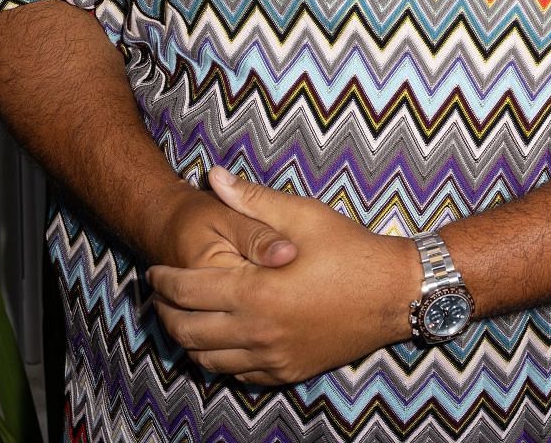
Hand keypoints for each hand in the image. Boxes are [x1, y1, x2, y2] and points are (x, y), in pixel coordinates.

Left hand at [148, 167, 420, 384]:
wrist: (395, 294)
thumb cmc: (351, 250)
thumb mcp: (304, 215)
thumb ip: (253, 199)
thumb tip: (212, 177)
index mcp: (255, 294)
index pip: (186, 293)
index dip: (163, 281)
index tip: (155, 271)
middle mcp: (257, 333)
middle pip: (187, 333)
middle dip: (166, 313)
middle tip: (162, 295)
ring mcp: (272, 358)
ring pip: (207, 359)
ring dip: (188, 339)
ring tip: (187, 316)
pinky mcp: (288, 371)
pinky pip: (238, 373)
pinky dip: (220, 358)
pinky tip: (224, 338)